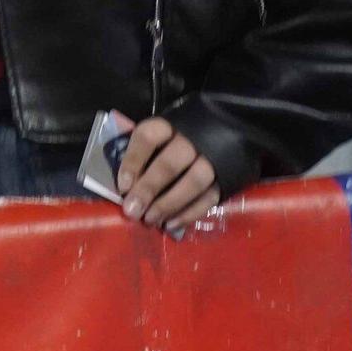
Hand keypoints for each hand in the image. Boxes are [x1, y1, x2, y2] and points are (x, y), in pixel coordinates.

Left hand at [115, 113, 220, 230]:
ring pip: (192, 183)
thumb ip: (144, 154)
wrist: (229, 129)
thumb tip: (125, 185)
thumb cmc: (180, 137)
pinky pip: (209, 199)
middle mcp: (193, 140)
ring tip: (150, 219)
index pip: (148, 137)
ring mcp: (213, 159)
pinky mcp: (227, 179)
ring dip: (168, 204)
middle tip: (132, 210)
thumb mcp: (161, 136)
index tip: (122, 186)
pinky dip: (189, 214)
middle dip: (148, 188)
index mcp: (170, 125)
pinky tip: (171, 225)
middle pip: (169, 164)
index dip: (133, 161)